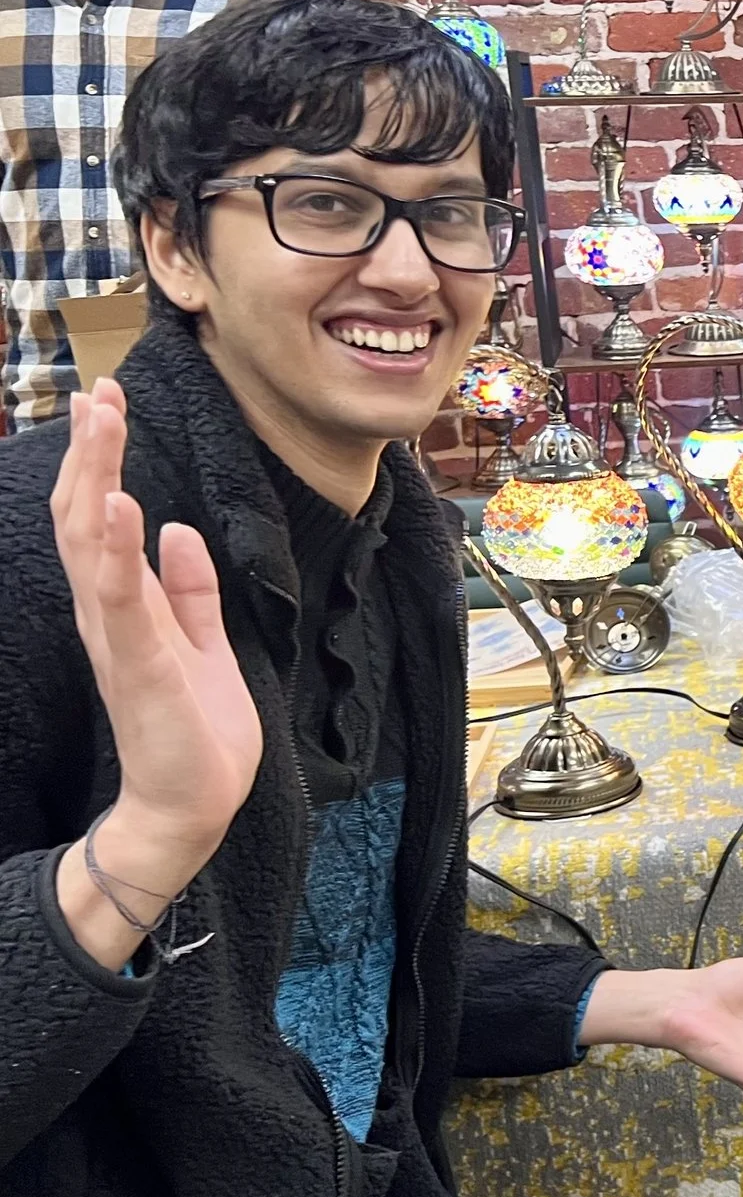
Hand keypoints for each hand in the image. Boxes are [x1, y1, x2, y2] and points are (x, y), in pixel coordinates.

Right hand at [50, 383, 261, 965]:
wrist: (193, 803)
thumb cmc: (196, 729)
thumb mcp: (201, 643)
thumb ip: (189, 590)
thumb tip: (176, 530)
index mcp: (123, 607)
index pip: (102, 520)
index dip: (102, 462)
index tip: (108, 405)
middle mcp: (108, 615)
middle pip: (87, 518)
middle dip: (92, 453)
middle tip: (96, 393)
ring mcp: (119, 638)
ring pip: (94, 543)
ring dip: (99, 478)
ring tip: (102, 422)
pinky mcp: (141, 666)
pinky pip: (123, 600)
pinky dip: (121, 551)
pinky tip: (126, 507)